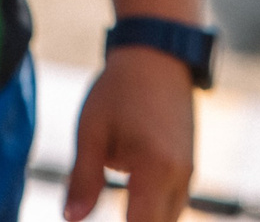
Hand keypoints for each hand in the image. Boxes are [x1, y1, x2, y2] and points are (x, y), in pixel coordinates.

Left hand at [64, 45, 196, 220]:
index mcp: (155, 169)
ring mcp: (188, 172)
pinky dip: (153, 210)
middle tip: (99, 212)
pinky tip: (131, 200)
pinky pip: (173, 204)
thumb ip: (83, 180)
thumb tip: (70, 219)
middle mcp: (179, 176)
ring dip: (144, 219)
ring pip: (168, 219)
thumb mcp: (91, 132)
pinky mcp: (188, 166)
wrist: (158, 53)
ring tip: (118, 205)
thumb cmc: (120, 89)